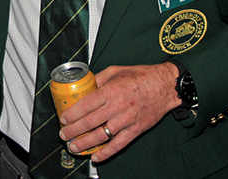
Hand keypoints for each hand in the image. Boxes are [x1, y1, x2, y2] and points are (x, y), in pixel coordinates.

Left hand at [58, 62, 180, 162]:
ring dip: (85, 144)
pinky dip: (106, 153)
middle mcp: (117, 106)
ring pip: (101, 136)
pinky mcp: (135, 130)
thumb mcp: (115, 71)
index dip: (72, 114)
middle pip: (90, 122)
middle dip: (73, 131)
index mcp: (111, 90)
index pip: (85, 105)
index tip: (63, 118)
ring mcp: (127, 120)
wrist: (164, 86)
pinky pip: (118, 145)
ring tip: (74, 147)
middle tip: (64, 135)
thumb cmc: (140, 76)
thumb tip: (83, 86)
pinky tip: (95, 156)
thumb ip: (98, 79)